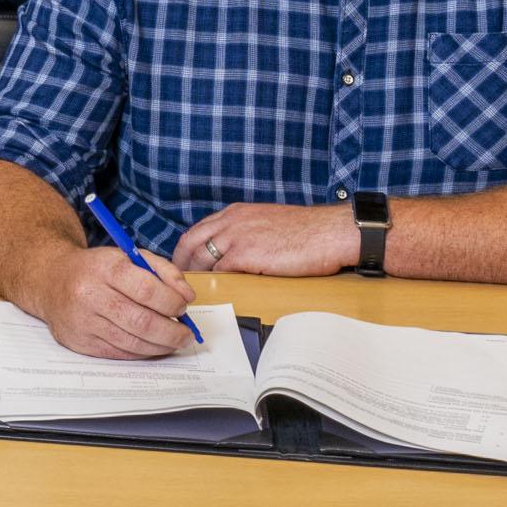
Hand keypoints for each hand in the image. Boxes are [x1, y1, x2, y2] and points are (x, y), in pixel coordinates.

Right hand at [15, 242, 195, 359]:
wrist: (50, 280)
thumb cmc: (97, 269)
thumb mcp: (128, 256)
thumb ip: (163, 270)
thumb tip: (187, 296)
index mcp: (104, 267)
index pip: (146, 289)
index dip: (171, 301)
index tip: (183, 306)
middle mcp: (89, 294)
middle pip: (141, 321)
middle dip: (172, 331)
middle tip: (186, 334)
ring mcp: (82, 321)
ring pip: (132, 342)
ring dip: (160, 346)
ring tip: (174, 341)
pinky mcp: (78, 341)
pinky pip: (119, 353)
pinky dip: (141, 352)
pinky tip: (152, 346)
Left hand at [172, 201, 357, 277]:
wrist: (329, 232)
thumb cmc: (306, 232)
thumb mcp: (267, 223)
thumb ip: (247, 233)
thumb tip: (235, 252)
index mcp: (235, 213)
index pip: (198, 230)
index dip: (187, 249)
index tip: (184, 264)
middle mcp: (231, 221)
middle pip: (190, 242)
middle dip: (180, 263)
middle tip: (177, 282)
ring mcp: (236, 237)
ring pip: (201, 257)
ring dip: (195, 276)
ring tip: (191, 292)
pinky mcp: (246, 254)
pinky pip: (220, 270)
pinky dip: (214, 282)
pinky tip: (214, 293)